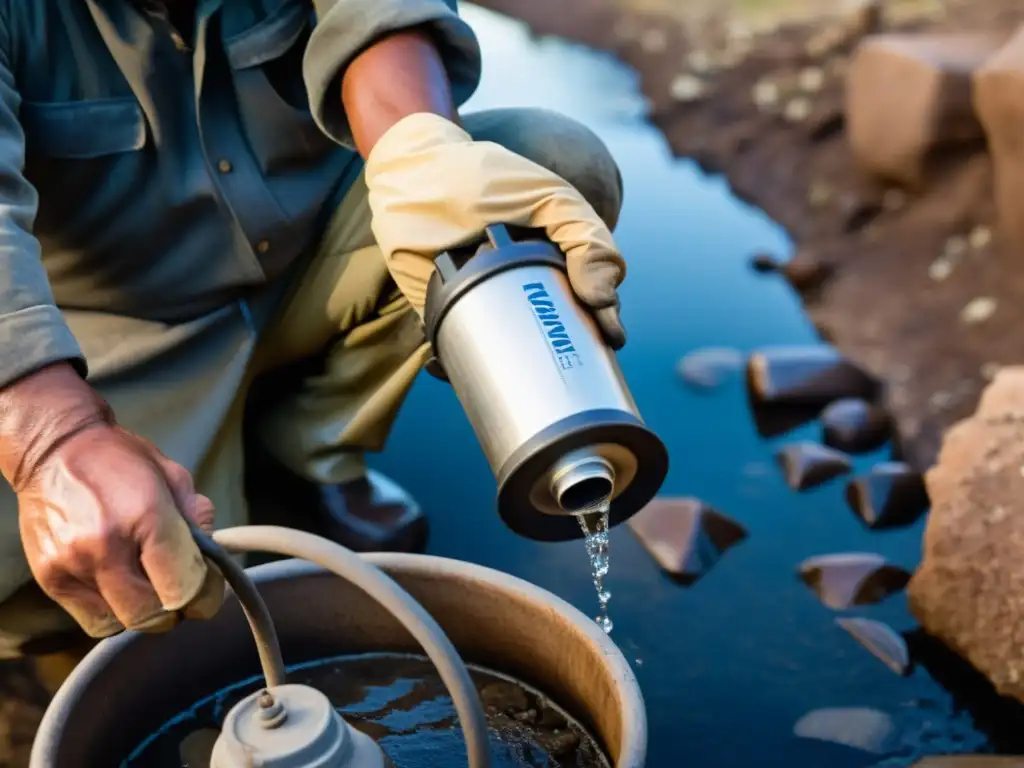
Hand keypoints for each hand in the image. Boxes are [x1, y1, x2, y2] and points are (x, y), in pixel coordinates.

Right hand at [14, 421, 223, 637]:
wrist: (55, 450)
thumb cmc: (119, 460)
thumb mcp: (172, 475)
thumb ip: (197, 518)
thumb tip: (215, 555)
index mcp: (146, 515)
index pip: (186, 588)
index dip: (206, 597)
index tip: (209, 590)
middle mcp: (106, 546)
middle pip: (155, 616)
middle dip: (177, 609)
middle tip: (180, 589)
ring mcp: (73, 566)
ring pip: (123, 623)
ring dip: (144, 612)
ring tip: (147, 582)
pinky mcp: (50, 579)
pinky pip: (94, 620)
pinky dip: (114, 611)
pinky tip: (119, 584)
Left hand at [364, 113, 626, 348]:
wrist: (410, 169)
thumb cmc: (482, 177)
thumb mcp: (547, 196)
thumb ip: (587, 236)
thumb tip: (604, 299)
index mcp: (552, 263)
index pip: (589, 304)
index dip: (604, 325)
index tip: (609, 339)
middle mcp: (519, 287)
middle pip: (552, 335)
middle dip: (564, 354)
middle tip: (569, 357)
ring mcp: (476, 304)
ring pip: (501, 352)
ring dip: (509, 371)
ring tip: (515, 370)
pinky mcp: (434, 313)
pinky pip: (447, 350)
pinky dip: (449, 365)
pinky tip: (446, 366)